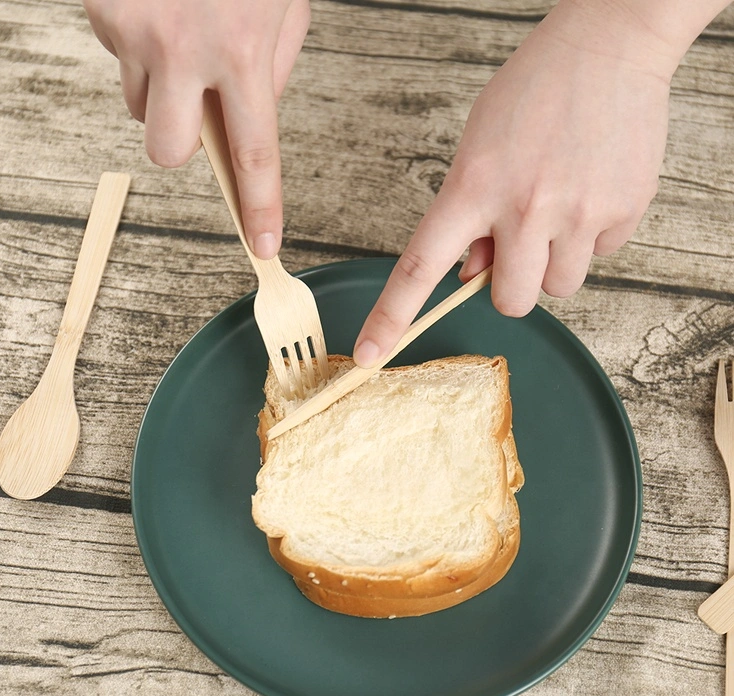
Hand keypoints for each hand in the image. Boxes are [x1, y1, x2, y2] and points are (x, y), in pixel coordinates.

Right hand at [82, 0, 309, 258]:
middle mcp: (184, 50)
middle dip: (179, 142)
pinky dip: (135, 41)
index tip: (263, 246)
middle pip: (168, 152)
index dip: (259, 207)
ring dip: (160, 84)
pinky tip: (155, 4)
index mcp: (244, 52)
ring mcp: (134, 30)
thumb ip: (269, 71)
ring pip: (138, 102)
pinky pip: (116, 55)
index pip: (255, 154)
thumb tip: (246, 121)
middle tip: (193, 106)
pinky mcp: (101, 9)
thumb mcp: (283, 8)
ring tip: (178, 29)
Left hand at [353, 0, 681, 366]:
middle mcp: (524, 208)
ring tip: (561, 208)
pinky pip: (602, 256)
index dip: (393, 317)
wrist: (610, 43)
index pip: (420, 266)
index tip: (372, 353)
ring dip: (554, 263)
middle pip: (510, 301)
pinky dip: (594, 235)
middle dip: (511, 284)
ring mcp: (577, 212)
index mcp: (473, 187)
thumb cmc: (534, 92)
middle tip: (519, 244)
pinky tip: (592, 189)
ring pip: (559, 287)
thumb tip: (472, 272)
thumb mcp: (478, 147)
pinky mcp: (622, 211)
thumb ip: (470, 215)